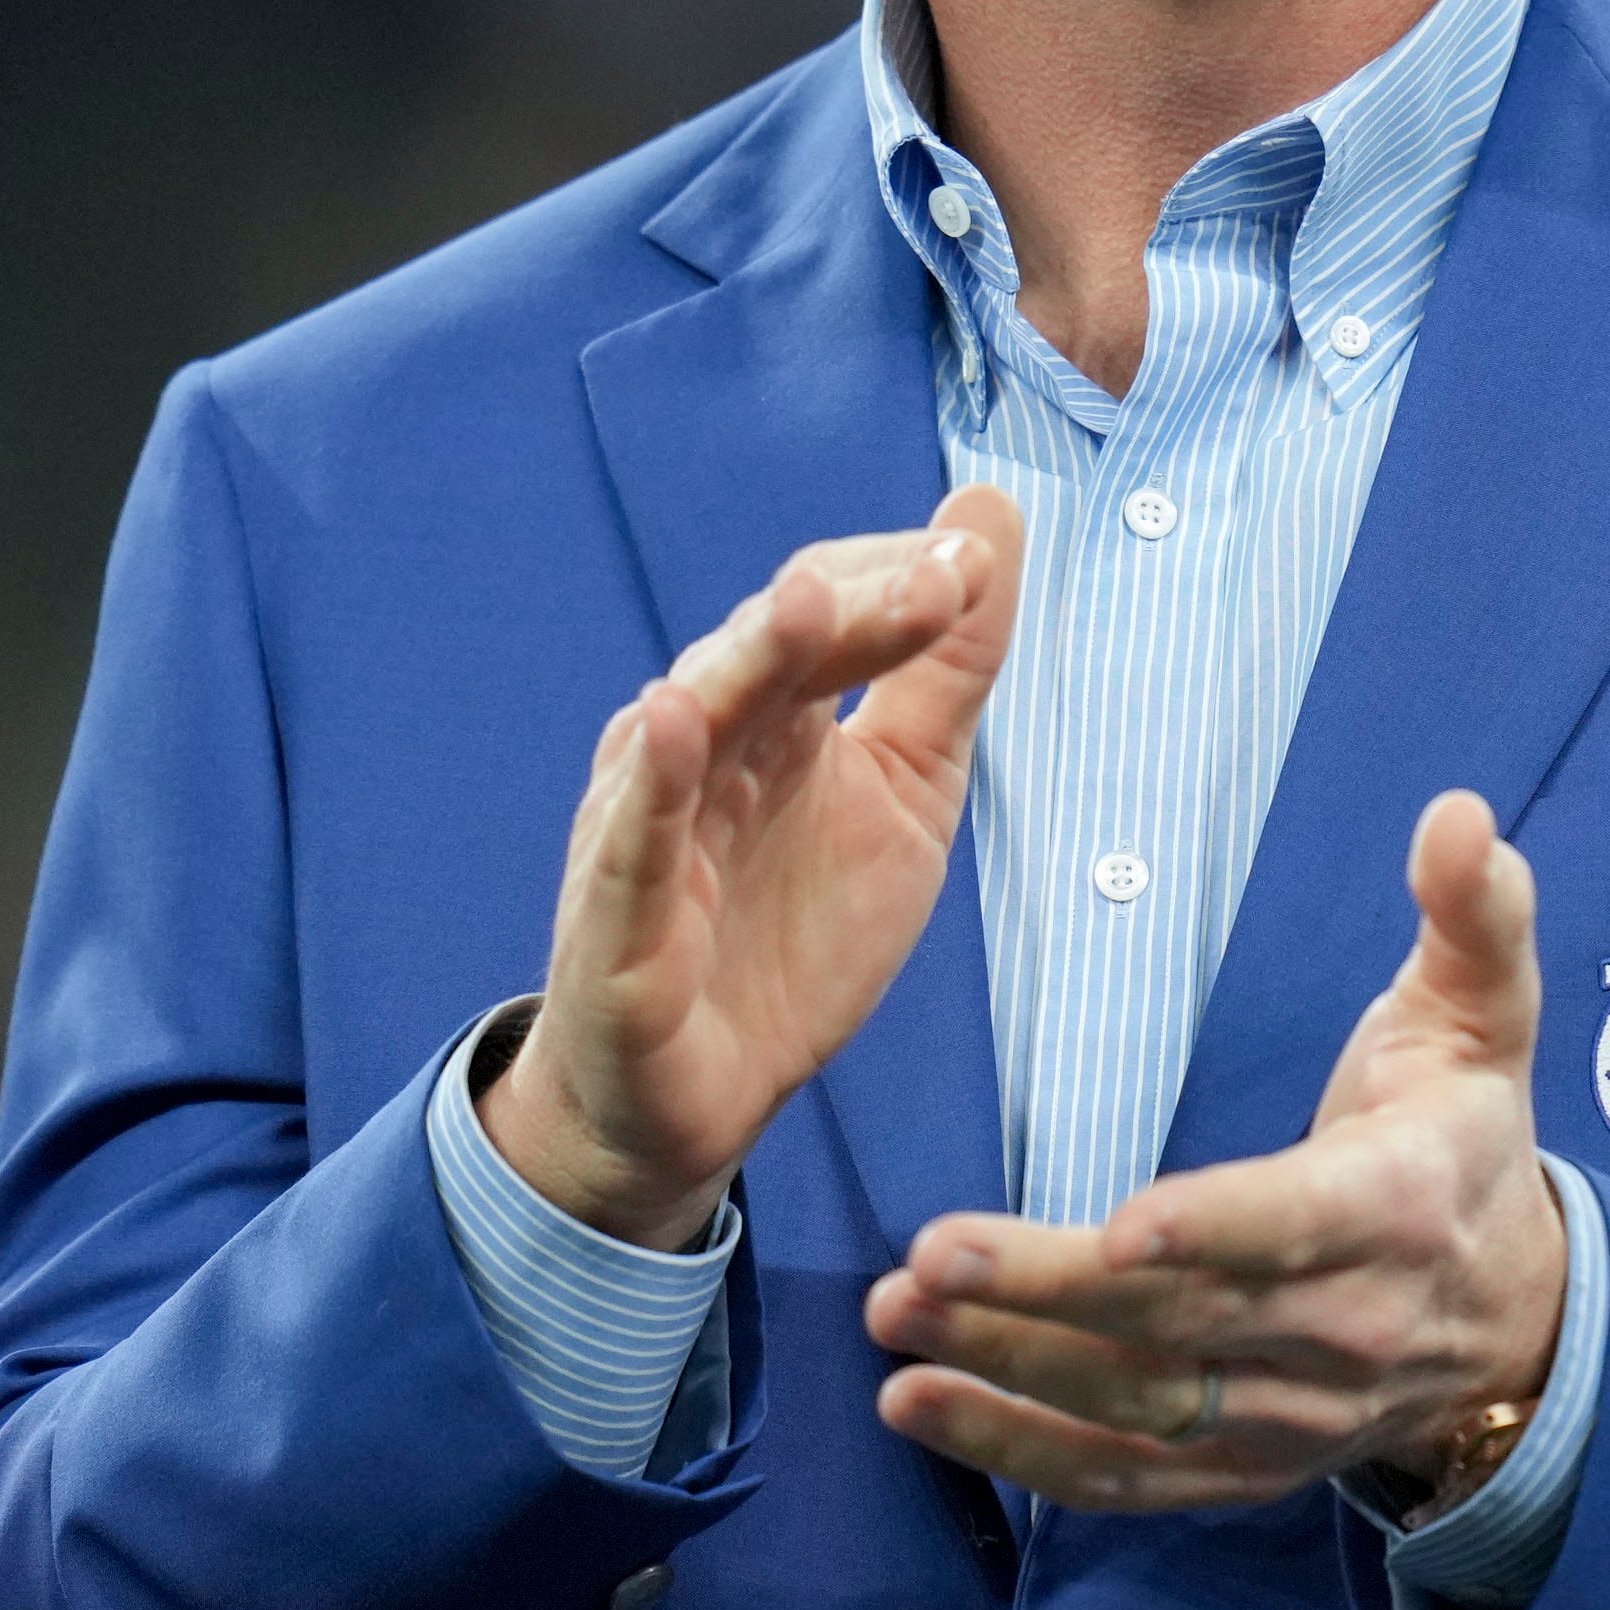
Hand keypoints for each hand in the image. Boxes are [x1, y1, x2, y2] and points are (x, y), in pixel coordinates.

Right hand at [482, 485, 1023, 1249]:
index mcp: (777, 710)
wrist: (706, 1098)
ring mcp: (654, 819)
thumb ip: (947, 664)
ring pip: (700, 716)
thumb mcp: (910, 791)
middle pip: (775, 647)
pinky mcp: (619, 915)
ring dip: (753, 656)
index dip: (900, 583)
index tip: (977, 567)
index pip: (830, 608)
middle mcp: (708, 742)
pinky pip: (634, 835)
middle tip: (944, 580)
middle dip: (859, 608)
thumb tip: (989, 511)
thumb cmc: (798, 933)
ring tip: (809, 601)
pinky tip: (671, 721)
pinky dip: (653, 778)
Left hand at [863, 787, 1564, 1511]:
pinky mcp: (1243, 1468)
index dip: (1214, 1230)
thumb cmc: (1465, 1127)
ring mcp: (1289, 1412)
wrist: (1517, 1312)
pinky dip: (1023, 1453)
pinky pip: (1128, 1477)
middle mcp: (1346, 1327)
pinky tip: (918, 1408)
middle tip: (927, 1257)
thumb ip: (1472, 909)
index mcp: (1401, 1205)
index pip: (1302, 1225)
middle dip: (1049, 1296)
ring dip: (1010, 1374)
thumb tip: (1457, 811)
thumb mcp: (1486, 1010)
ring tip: (896, 1321)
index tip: (1116, 1229)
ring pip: (1141, 1408)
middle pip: (1186, 1322)